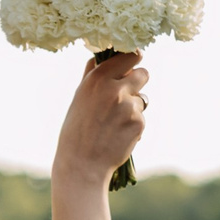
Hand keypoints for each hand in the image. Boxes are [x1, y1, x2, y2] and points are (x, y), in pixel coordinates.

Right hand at [53, 51, 148, 186]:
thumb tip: (98, 57)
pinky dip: (133, 125)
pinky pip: (142, 118)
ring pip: (143, 99)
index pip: (130, 56)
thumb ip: (92, 76)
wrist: (82, 164)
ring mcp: (129, 106)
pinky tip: (118, 135)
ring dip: (134, 108)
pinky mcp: (139, 123)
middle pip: (144, 73)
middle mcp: (115, 89)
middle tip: (127, 94)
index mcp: (98, 79)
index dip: (133, 60)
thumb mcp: (79, 98)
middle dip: (138, 82)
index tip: (133, 63)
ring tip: (114, 123)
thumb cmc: (76, 131)